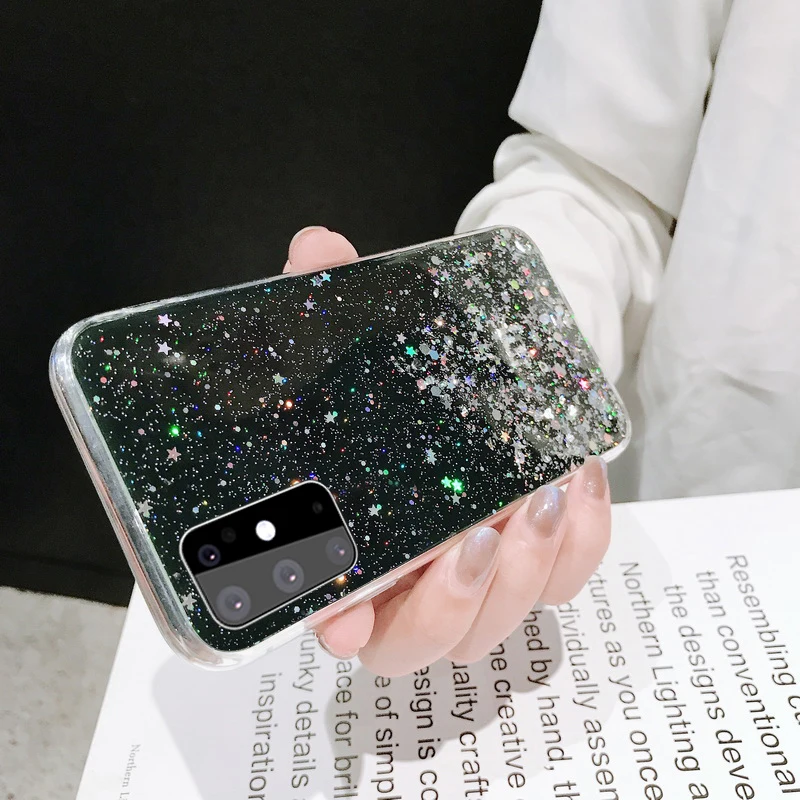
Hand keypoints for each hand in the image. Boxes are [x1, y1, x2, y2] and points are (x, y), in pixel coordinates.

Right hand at [284, 226, 611, 676]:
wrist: (494, 358)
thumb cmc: (419, 358)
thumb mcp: (368, 327)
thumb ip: (332, 293)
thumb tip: (315, 250)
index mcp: (361, 539)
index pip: (339, 614)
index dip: (340, 630)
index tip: (345, 625)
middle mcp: (417, 572)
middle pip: (424, 645)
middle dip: (449, 607)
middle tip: (471, 538)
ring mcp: (483, 571)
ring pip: (499, 624)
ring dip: (522, 573)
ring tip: (540, 496)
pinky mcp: (541, 554)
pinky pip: (568, 581)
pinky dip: (580, 544)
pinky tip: (576, 482)